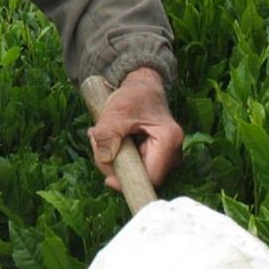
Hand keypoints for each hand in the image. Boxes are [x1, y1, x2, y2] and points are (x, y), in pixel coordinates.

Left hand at [87, 67, 183, 189]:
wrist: (141, 86)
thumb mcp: (117, 111)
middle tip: (96, 142)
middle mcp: (172, 151)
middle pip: (141, 174)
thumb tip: (104, 159)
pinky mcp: (153, 155)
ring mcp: (164, 155)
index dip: (129, 182)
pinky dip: (115, 153)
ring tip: (98, 135)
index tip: (108, 179)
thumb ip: (108, 134)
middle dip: (114, 164)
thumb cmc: (134, 95)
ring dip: (111, 157)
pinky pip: (133, 164)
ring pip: (134, 170)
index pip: (152, 176)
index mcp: (168, 140)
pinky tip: (107, 137)